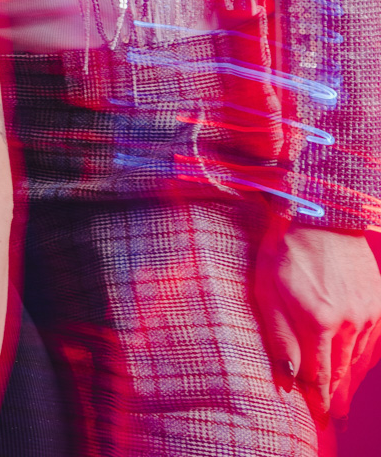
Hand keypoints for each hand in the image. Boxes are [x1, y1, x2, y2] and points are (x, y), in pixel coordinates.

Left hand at [251, 221, 380, 420]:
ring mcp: (369, 314)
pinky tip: (354, 365)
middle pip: (343, 374)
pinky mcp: (379, 303)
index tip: (319, 420)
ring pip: (360, 361)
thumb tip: (287, 379)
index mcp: (319, 323)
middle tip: (334, 419)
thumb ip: (278, 339)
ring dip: (350, 381)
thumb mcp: (266, 293)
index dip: (319, 401)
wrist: (320, 218)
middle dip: (337, 399)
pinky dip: (363, 358)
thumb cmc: (283, 253)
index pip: (320, 377)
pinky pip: (373, 343)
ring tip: (342, 398)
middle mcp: (350, 324)